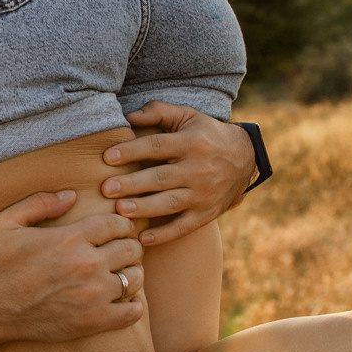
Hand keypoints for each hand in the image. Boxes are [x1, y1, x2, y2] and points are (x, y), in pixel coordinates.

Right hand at [0, 190, 146, 342]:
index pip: (118, 224)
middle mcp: (88, 264)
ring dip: (131, 275)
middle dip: (127, 248)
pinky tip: (119, 301)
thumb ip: (39, 202)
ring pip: (136, 278)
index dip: (120, 225)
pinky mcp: (94, 321)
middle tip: (117, 254)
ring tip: (119, 276)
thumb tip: (71, 195)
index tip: (114, 232)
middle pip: (132, 249)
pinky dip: (132, 305)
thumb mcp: (8, 222)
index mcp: (71, 238)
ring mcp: (94, 295)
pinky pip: (133, 311)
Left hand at [102, 103, 253, 246]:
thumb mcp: (187, 116)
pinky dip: (164, 235)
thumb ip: (159, 111)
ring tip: (120, 211)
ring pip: (170, 203)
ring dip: (144, 208)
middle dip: (132, 184)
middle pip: (160, 178)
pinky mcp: (206, 213)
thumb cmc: (206, 135)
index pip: (157, 146)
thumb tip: (129, 116)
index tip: (107, 157)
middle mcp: (198, 169)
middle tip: (106, 188)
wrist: (244, 158)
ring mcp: (203, 194)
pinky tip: (143, 239)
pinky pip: (184, 227)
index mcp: (191, 143)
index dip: (132, 151)